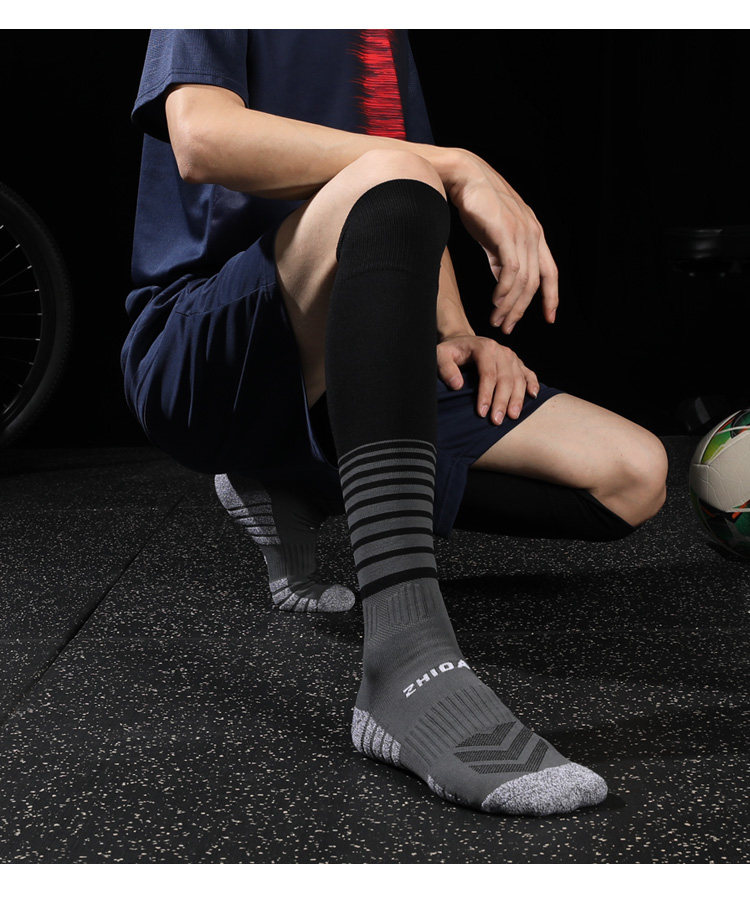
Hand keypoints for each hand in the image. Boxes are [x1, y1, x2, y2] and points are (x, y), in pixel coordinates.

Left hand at [437, 334, 540, 424]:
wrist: (462, 342)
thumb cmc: (451, 351)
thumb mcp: (441, 355)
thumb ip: (446, 368)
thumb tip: (457, 385)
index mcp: (484, 348)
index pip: (488, 374)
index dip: (486, 394)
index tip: (482, 412)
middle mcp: (501, 351)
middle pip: (505, 379)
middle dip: (501, 401)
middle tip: (497, 421)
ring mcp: (511, 357)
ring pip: (519, 379)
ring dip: (517, 399)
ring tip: (512, 416)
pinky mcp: (517, 362)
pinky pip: (528, 373)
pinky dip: (533, 384)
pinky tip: (533, 396)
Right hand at [443, 148, 558, 334]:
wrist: (463, 176)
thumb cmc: (477, 204)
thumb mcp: (495, 235)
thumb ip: (501, 257)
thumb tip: (503, 283)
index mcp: (534, 235)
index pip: (550, 272)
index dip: (551, 297)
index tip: (549, 318)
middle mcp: (533, 234)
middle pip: (535, 283)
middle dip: (522, 310)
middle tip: (507, 328)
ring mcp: (522, 233)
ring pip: (523, 281)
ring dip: (509, 305)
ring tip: (496, 320)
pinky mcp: (506, 233)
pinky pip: (510, 271)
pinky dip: (504, 291)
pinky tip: (495, 303)